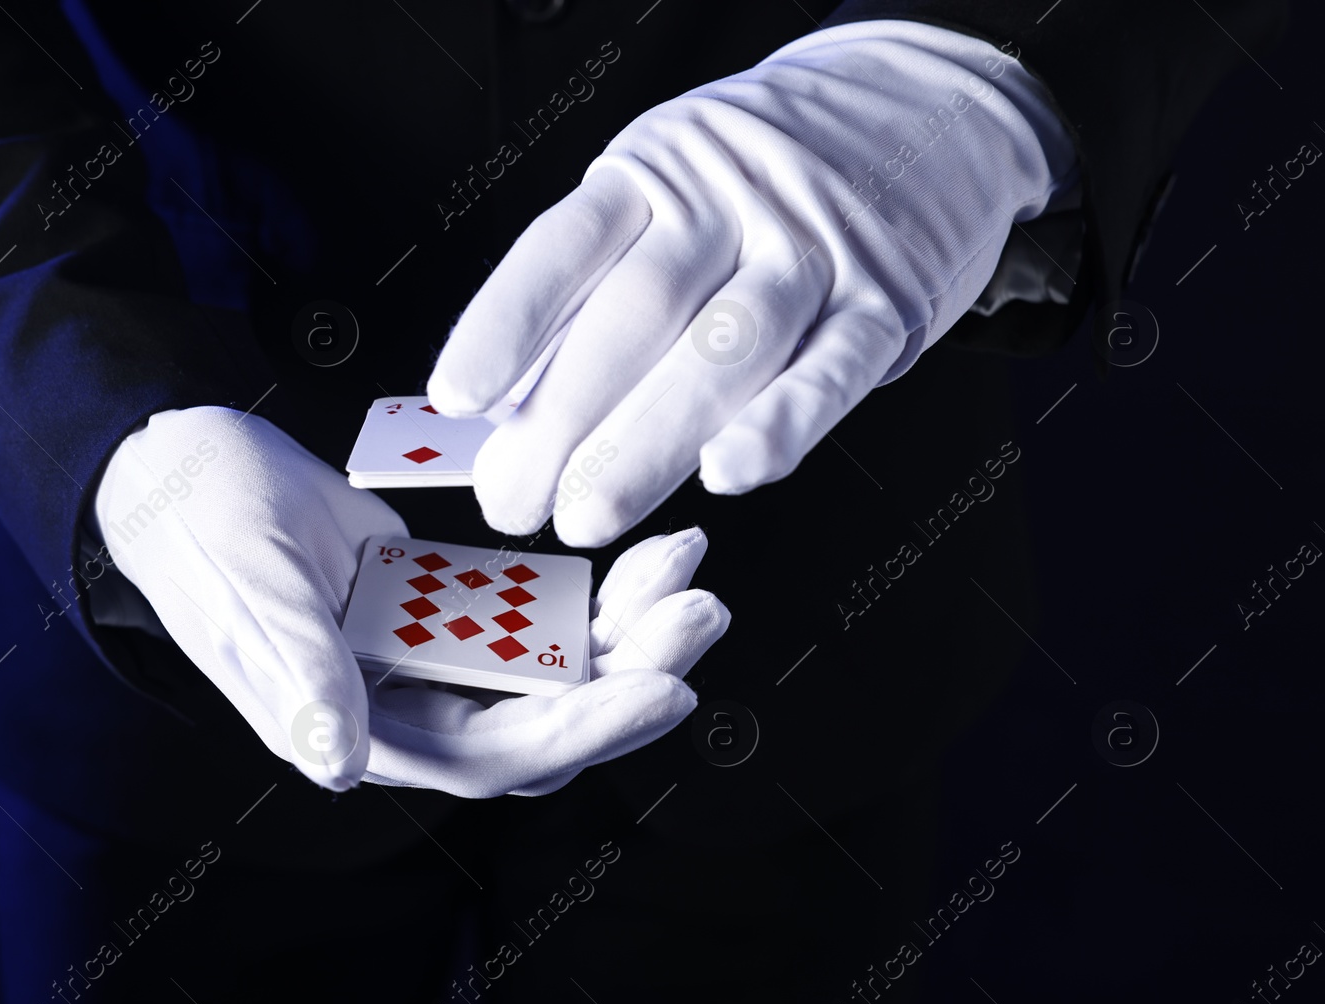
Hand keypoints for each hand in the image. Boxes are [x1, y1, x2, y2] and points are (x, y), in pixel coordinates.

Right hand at [94, 407, 727, 795]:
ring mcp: (431, 658)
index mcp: (359, 728)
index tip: (664, 687)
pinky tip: (646, 553)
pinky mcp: (447, 608)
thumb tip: (339, 763)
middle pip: (545, 721)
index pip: (490, 757)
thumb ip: (295, 674)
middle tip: (703, 616)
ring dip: (628, 632)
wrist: (181, 470)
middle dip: (631, 676)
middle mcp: (407, 708)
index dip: (580, 732)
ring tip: (691, 573)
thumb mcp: (246, 593)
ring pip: (554, 671)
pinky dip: (593, 591)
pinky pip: (536, 616)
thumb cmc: (194, 529)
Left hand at [428, 20, 1074, 546]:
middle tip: (516, 500)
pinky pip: (832, 369)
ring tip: (587, 513)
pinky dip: (781, 423)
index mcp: (657, 171)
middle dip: (564, 420)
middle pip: (636, 314)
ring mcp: (811, 250)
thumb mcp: (669, 192)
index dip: (507, 324)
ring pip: (723, 349)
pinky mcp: (887, 300)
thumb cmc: (768, 176)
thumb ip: (601, 289)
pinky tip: (729, 471)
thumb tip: (513, 406)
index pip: (567, 247)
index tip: (460, 399)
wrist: (924, 109)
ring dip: (648, 442)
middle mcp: (730, 201)